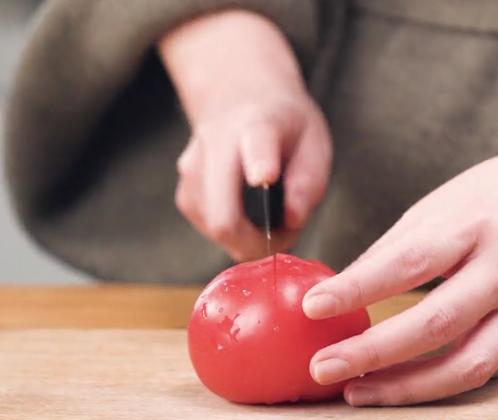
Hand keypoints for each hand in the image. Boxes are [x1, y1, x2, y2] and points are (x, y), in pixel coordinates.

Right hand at [159, 10, 330, 260]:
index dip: (259, 162)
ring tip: (269, 215)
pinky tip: (247, 212)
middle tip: (285, 234)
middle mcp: (215, 143)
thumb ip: (308, 182)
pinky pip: (209, 229)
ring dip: (247, 237)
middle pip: (223, 214)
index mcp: (258, 124)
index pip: (255, 143)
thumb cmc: (284, 128)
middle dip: (258, 241)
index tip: (264, 176)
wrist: (239, 99)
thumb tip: (292, 220)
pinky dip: (233, 232)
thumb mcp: (313, 142)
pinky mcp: (184, 194)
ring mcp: (191, 170)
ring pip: (216, 229)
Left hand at [302, 100, 497, 405]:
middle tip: (324, 367)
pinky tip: (403, 384)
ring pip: (465, 365)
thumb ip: (391, 249)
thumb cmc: (497, 194)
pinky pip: (484, 370)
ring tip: (356, 391)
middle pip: (434, 324)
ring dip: (405, 387)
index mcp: (472, 228)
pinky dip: (438, 383)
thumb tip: (342, 286)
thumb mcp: (439, 205)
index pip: (406, 265)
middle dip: (372, 353)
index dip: (357, 289)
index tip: (313, 307)